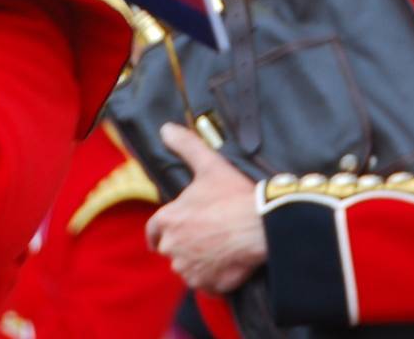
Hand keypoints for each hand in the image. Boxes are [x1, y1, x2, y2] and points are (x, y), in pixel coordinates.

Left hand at [145, 123, 265, 293]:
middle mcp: (173, 247)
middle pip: (172, 249)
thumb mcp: (210, 165)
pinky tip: (228, 263)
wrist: (261, 226)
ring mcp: (189, 268)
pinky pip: (206, 283)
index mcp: (169, 220)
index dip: (158, 233)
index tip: (163, 236)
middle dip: (185, 244)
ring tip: (220, 248)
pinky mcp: (207, 284)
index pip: (153, 232)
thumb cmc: (234, 196)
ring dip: (199, 261)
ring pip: (189, 267)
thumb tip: (166, 129)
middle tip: (207, 235)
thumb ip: (186, 146)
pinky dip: (213, 277)